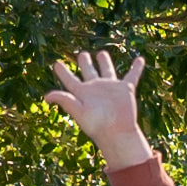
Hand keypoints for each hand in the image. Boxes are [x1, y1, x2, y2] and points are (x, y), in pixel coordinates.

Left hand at [46, 47, 150, 161]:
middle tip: (82, 54)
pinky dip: (137, 67)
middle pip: (89, 71)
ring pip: (107, 70)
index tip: (56, 64)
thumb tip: (46, 96)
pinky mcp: (126, 89)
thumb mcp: (77, 110)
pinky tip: (140, 59)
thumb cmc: (96, 124)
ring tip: (102, 53)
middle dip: (85, 62)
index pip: (70, 79)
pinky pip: (132, 75)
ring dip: (105, 62)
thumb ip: (64, 100)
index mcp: (82, 93)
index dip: (62, 72)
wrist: (116, 131)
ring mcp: (111, 88)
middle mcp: (96, 88)